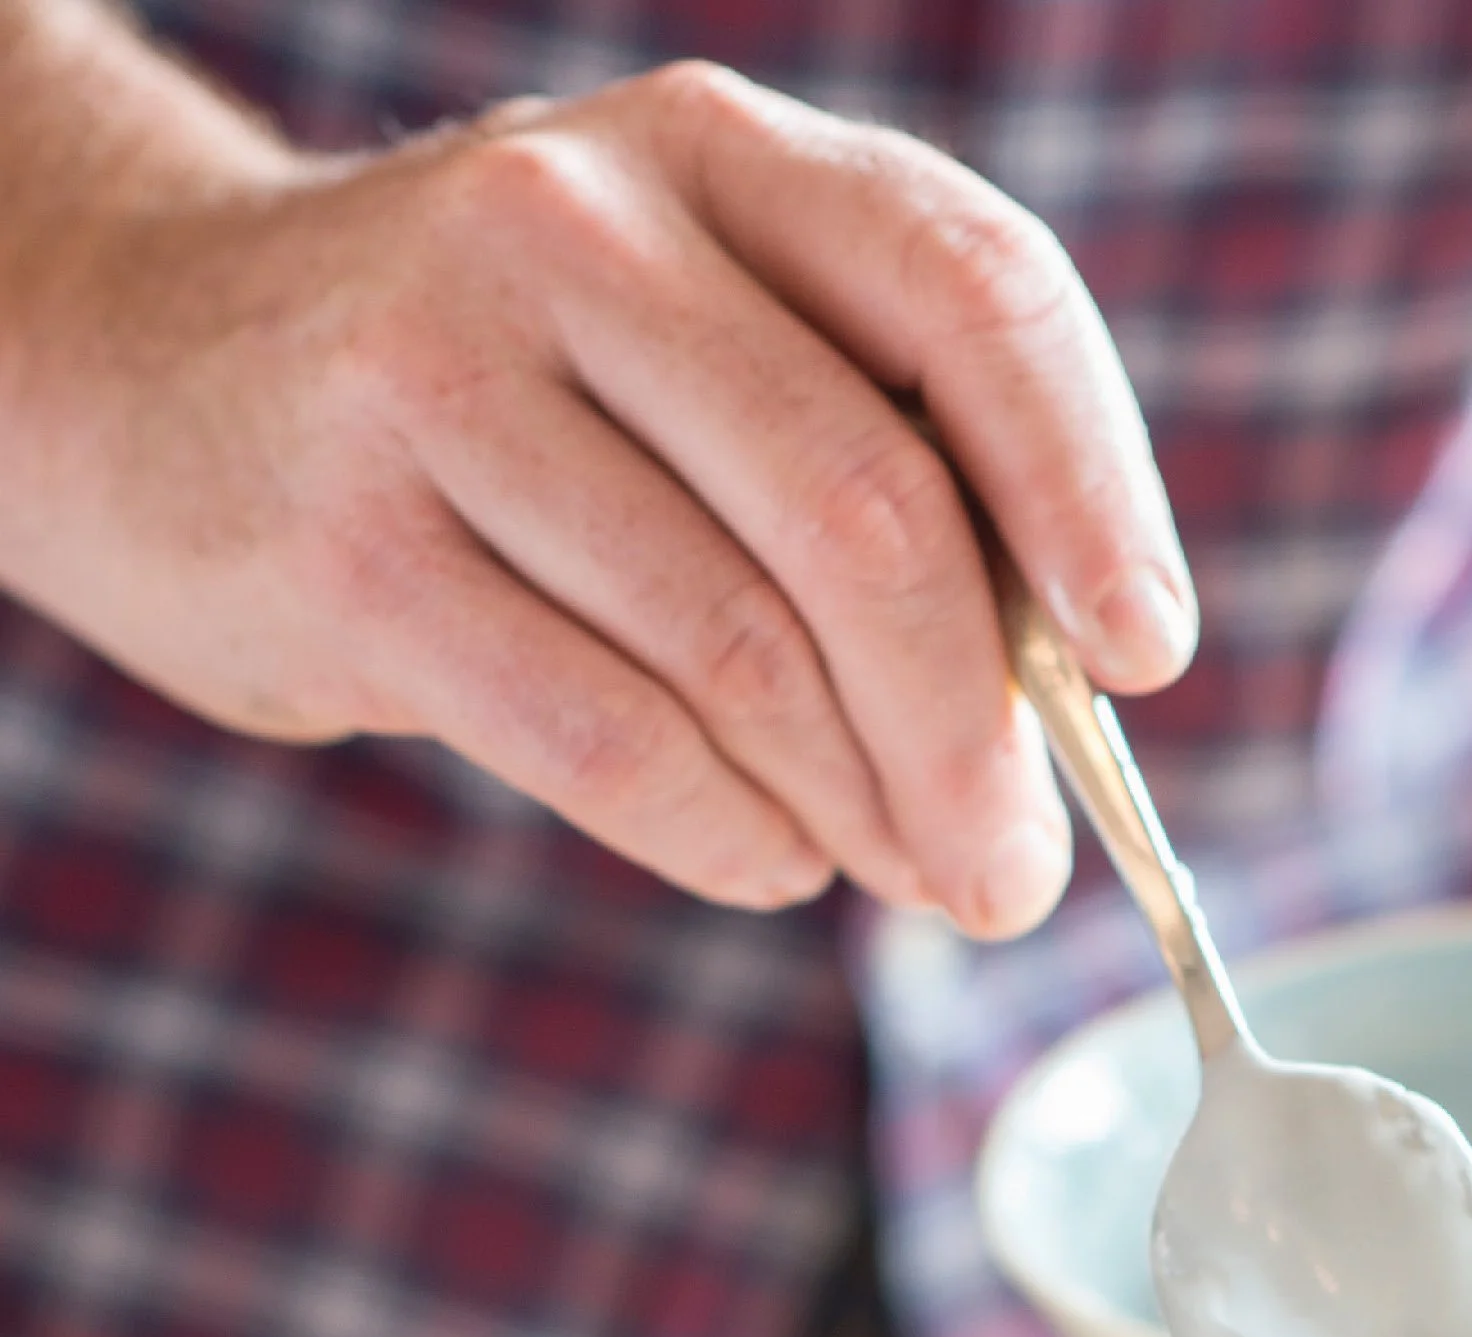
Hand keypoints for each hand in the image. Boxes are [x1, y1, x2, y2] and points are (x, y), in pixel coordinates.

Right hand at [0, 55, 1192, 923]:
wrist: (151, 373)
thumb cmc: (505, 402)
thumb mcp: (695, 351)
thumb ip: (875, 471)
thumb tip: (1061, 719)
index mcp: (722, 156)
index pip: (974, 291)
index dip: (1092, 489)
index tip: (1152, 658)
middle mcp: (583, 226)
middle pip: (866, 511)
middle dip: (976, 733)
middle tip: (1019, 875)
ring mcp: (446, 374)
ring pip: (743, 649)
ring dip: (864, 809)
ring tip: (909, 877)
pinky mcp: (353, 545)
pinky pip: (613, 740)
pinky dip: (730, 836)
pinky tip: (772, 861)